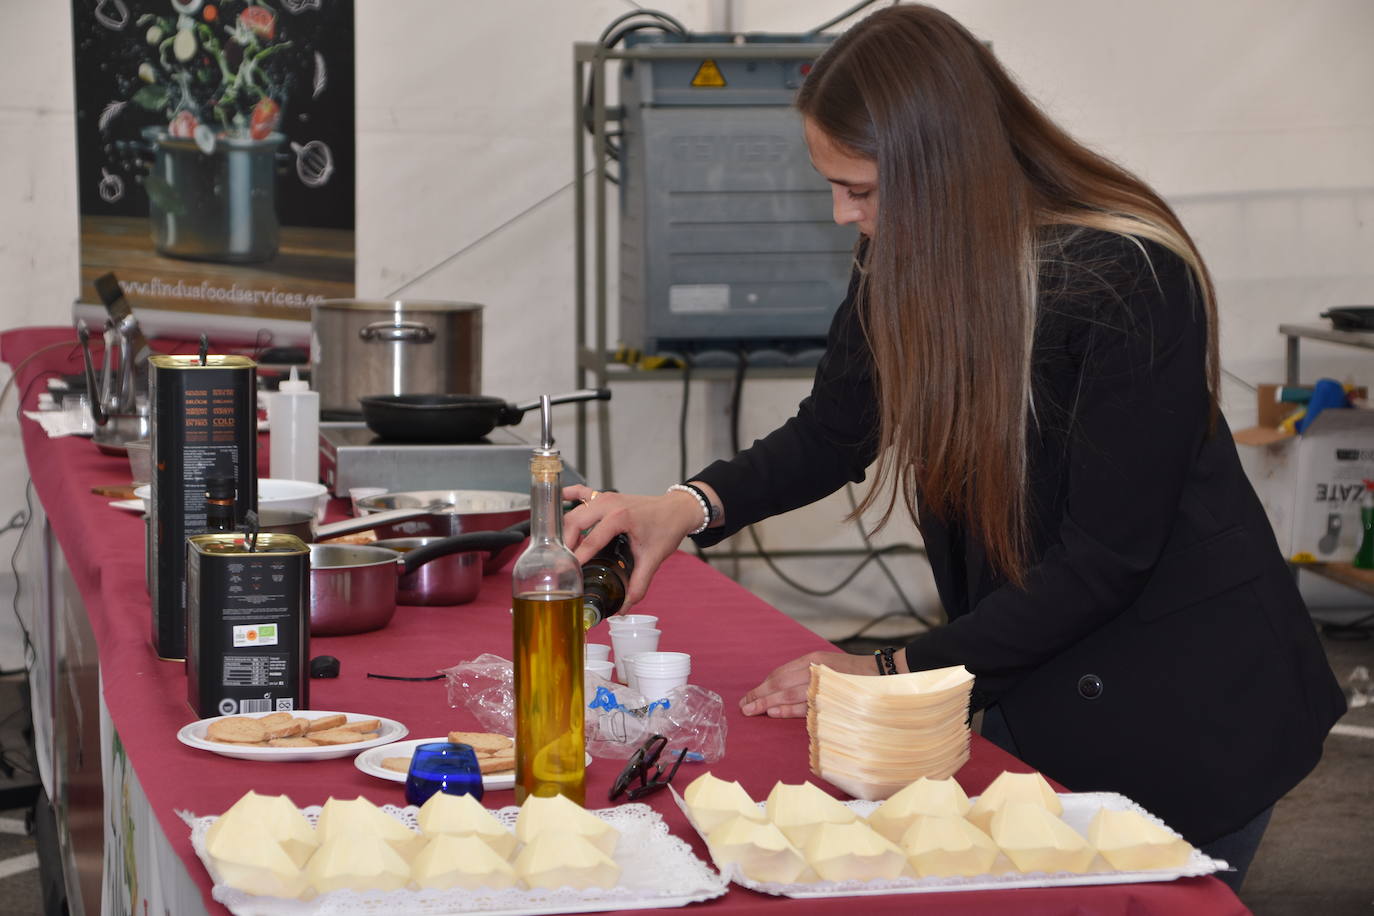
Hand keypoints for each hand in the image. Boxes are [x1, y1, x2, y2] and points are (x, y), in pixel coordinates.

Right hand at [561, 484, 704, 606]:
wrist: (677, 510)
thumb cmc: (667, 528)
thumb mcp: (653, 559)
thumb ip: (639, 584)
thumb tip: (625, 605)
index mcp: (620, 517)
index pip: (590, 541)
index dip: (577, 559)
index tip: (566, 573)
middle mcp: (609, 504)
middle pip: (574, 522)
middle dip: (564, 544)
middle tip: (561, 564)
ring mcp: (605, 497)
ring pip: (574, 512)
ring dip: (565, 530)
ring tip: (563, 551)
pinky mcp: (605, 496)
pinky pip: (581, 493)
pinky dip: (568, 497)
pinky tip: (557, 505)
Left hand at [739, 650, 879, 717]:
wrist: (883, 675)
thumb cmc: (852, 674)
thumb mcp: (826, 666)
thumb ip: (806, 675)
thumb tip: (779, 691)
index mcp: (812, 660)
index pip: (780, 674)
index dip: (763, 686)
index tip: (749, 696)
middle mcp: (815, 670)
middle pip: (780, 683)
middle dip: (759, 695)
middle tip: (743, 707)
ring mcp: (823, 684)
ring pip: (789, 694)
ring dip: (768, 703)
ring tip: (752, 711)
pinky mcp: (831, 698)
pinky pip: (805, 705)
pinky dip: (788, 709)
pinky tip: (774, 713)